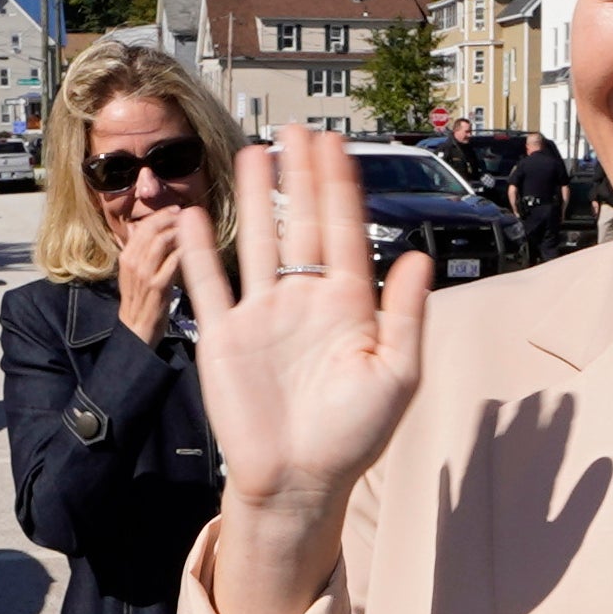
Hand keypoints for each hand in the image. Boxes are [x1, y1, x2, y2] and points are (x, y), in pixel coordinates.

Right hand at [117, 207, 187, 342]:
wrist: (137, 330)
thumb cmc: (140, 300)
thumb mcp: (133, 272)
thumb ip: (136, 249)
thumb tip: (135, 226)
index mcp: (126, 257)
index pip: (142, 226)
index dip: (160, 215)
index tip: (176, 210)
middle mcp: (132, 262)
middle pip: (151, 229)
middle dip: (170, 218)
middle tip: (186, 214)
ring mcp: (145, 275)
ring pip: (160, 241)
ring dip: (178, 231)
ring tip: (191, 228)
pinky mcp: (158, 287)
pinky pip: (172, 261)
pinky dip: (184, 250)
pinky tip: (194, 247)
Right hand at [176, 127, 434, 613]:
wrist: (298, 483)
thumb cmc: (352, 438)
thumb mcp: (396, 376)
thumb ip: (406, 315)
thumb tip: (419, 255)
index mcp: (348, 307)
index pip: (345, 233)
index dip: (340, 188)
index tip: (337, 147)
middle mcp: (304, 302)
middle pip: (301, 224)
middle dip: (302, 177)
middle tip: (300, 130)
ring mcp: (262, 316)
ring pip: (256, 241)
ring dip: (255, 199)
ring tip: (256, 154)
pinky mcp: (224, 337)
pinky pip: (209, 285)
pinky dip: (199, 251)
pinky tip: (193, 215)